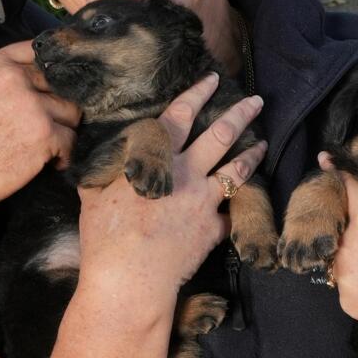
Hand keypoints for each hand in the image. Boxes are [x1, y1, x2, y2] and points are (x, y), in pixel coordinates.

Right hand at [0, 41, 79, 225]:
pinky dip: (64, 156)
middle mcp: (16, 79)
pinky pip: (71, 142)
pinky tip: (50, 163)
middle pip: (61, 84)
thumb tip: (31, 78)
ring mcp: (33, 106)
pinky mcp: (44, 135)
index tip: (56, 86)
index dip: (53, 69)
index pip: (39, 51)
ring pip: (72, 113)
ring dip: (64, 131)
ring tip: (49, 147)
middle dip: (59, 107)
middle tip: (50, 127)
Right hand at [77, 76, 266, 307]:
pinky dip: (234, 210)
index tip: (212, 80)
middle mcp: (187, 173)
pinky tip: (242, 206)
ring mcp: (204, 201)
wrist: (130, 277)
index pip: (180, 115)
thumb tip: (110, 155)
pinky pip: (230, 215)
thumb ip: (108, 168)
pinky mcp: (213, 230)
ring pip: (237, 170)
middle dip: (241, 113)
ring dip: (252, 153)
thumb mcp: (95, 191)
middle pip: (221, 135)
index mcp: (157, 158)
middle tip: (257, 100)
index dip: (197, 94)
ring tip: (263, 142)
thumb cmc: (105, 234)